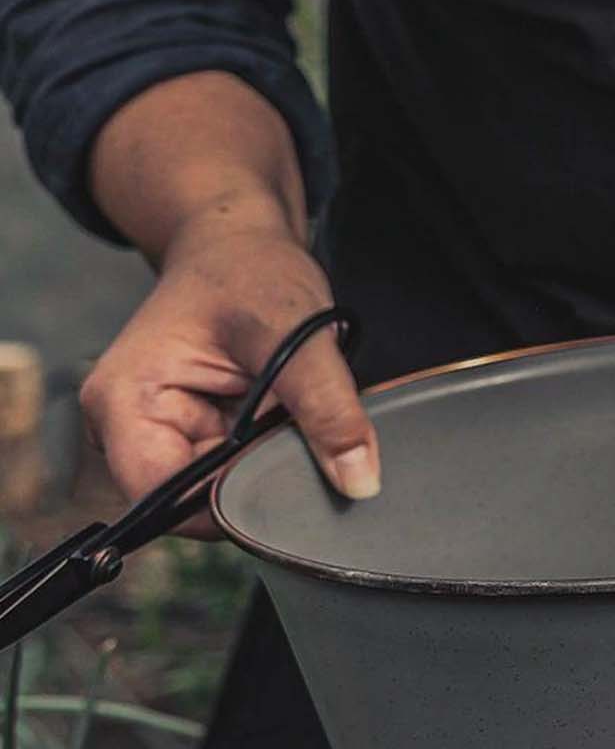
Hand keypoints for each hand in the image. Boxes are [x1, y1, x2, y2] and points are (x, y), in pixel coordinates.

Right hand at [80, 202, 378, 526]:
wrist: (241, 245)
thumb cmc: (252, 271)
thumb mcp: (298, 333)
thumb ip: (329, 409)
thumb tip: (358, 481)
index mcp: (125, 403)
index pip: (166, 500)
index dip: (232, 503)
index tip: (291, 477)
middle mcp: (123, 427)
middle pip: (192, 501)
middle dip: (255, 480)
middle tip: (299, 432)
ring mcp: (153, 432)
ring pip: (217, 488)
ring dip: (262, 463)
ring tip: (287, 413)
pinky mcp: (184, 432)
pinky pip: (229, 468)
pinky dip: (263, 451)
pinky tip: (281, 418)